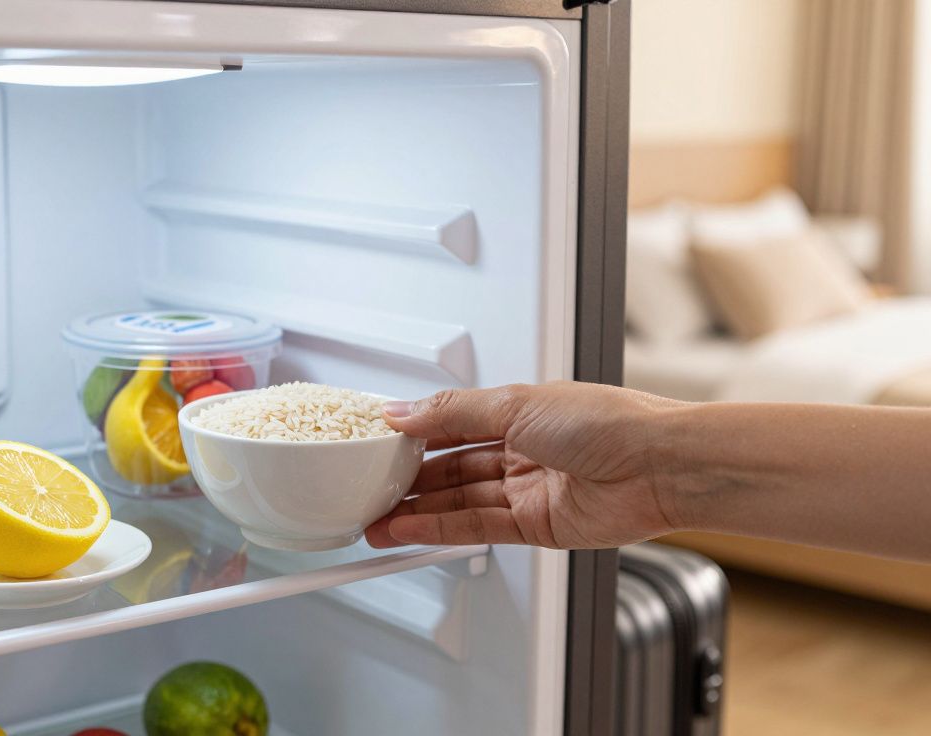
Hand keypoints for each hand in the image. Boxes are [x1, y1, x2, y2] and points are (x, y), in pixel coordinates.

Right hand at [365, 382, 683, 548]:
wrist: (662, 466)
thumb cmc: (611, 421)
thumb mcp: (517, 403)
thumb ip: (453, 412)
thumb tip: (404, 411)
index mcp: (518, 412)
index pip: (450, 424)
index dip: (413, 435)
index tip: (375, 444)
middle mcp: (522, 451)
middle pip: (450, 468)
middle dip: (408, 480)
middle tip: (366, 489)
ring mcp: (528, 491)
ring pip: (458, 502)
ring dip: (416, 512)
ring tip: (376, 519)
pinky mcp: (536, 527)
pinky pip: (476, 528)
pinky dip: (439, 531)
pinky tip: (409, 531)